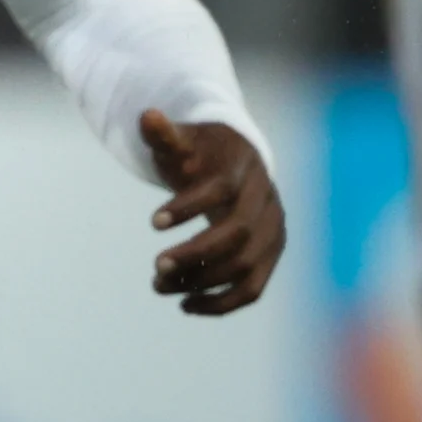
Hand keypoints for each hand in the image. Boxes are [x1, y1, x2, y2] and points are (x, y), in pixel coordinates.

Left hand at [142, 108, 283, 313]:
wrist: (240, 166)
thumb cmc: (204, 153)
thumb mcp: (184, 140)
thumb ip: (165, 134)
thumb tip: (147, 116)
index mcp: (245, 171)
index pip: (220, 191)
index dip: (187, 207)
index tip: (152, 223)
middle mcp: (267, 205)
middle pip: (237, 235)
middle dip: (195, 254)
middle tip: (155, 267)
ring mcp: (274, 234)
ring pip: (245, 267)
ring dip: (201, 281)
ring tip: (158, 286)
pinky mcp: (271, 258)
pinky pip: (254, 289)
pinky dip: (222, 303)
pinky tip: (185, 305)